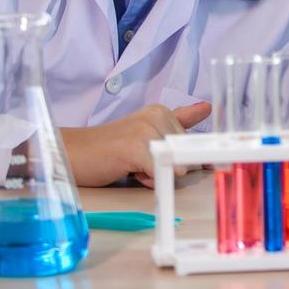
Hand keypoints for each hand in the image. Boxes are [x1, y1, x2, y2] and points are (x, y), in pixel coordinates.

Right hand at [61, 101, 210, 186]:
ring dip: (155, 175)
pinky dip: (148, 180)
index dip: (200, 147)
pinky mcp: (138, 146)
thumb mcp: (146, 135)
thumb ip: (176, 126)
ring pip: (177, 167)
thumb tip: (208, 108)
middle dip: (166, 167)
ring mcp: (148, 129)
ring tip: (131, 164)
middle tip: (136, 160)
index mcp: (162, 111)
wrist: (72, 154)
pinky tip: (129, 170)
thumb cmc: (108, 150)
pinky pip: (161, 173)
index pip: (192, 133)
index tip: (216, 132)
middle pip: (186, 156)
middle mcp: (158, 114)